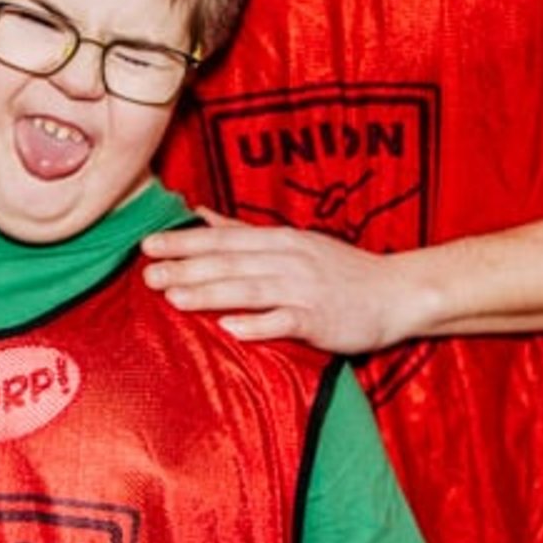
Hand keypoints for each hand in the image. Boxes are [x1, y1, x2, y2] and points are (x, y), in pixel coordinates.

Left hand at [139, 210, 417, 354]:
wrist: (395, 292)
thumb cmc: (339, 270)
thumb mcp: (292, 242)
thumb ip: (243, 231)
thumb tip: (200, 214)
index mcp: (278, 240)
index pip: (223, 238)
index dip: (184, 242)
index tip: (148, 246)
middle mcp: (288, 259)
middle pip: (230, 262)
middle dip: (186, 268)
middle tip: (147, 275)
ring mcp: (304, 288)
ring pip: (250, 289)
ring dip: (210, 293)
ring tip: (174, 299)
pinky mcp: (320, 319)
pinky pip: (285, 321)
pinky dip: (258, 324)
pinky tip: (231, 328)